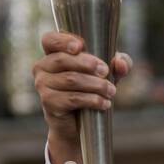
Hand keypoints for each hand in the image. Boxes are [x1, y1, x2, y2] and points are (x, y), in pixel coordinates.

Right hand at [31, 31, 132, 163]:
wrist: (80, 123)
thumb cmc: (91, 89)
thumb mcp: (108, 73)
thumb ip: (119, 63)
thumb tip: (120, 63)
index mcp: (53, 53)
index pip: (50, 40)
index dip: (63, 41)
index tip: (80, 47)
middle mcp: (42, 67)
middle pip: (63, 60)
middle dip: (88, 64)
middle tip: (106, 72)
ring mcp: (42, 85)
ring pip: (71, 80)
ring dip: (95, 85)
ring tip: (111, 91)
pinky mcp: (49, 102)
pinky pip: (72, 98)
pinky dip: (92, 100)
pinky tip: (104, 103)